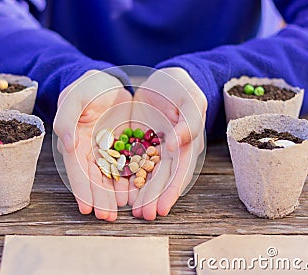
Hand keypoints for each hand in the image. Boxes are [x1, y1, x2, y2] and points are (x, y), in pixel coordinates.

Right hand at [54, 70, 131, 220]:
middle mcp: (92, 150)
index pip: (77, 169)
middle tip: (107, 216)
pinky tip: (138, 191)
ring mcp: (110, 150)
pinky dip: (133, 178)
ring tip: (124, 209)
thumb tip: (66, 144)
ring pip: (113, 175)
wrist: (110, 81)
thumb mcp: (75, 97)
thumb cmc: (88, 87)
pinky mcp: (127, 145)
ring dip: (116, 193)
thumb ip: (67, 118)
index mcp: (76, 141)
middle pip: (95, 177)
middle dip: (100, 198)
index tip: (86, 208)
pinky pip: (130, 164)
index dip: (81, 189)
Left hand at [129, 67, 206, 219]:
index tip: (162, 208)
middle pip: (162, 178)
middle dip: (153, 198)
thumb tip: (176, 144)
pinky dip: (125, 175)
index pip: (179, 172)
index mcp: (186, 144)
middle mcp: (170, 151)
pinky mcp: (137, 143)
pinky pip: (130, 161)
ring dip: (140, 193)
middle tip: (143, 215)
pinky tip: (117, 189)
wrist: (161, 79)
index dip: (171, 191)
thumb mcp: (190, 99)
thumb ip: (189, 120)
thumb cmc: (180, 88)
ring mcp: (153, 149)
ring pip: (145, 174)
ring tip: (131, 210)